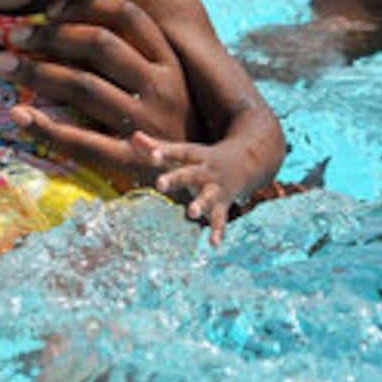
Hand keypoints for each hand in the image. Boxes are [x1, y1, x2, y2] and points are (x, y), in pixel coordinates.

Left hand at [0, 0, 191, 174]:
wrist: (202, 177)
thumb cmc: (170, 120)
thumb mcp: (165, 80)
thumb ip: (131, 51)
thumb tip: (75, 10)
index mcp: (169, 61)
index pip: (127, 16)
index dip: (85, 6)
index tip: (50, 10)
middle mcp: (162, 86)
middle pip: (99, 44)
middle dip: (51, 35)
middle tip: (16, 36)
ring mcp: (147, 124)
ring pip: (84, 86)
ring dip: (37, 72)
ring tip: (4, 65)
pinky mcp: (132, 160)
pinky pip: (82, 141)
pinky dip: (45, 128)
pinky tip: (18, 116)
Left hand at [129, 131, 243, 247]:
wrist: (248, 161)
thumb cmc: (204, 159)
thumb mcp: (184, 152)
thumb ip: (158, 146)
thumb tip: (134, 136)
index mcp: (193, 156)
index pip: (176, 152)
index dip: (163, 152)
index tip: (152, 155)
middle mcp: (205, 171)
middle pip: (189, 173)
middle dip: (176, 178)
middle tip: (159, 184)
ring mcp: (215, 188)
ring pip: (208, 197)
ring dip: (200, 204)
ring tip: (191, 213)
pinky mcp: (223, 205)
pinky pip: (220, 219)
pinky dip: (217, 232)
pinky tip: (213, 245)